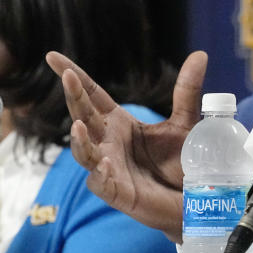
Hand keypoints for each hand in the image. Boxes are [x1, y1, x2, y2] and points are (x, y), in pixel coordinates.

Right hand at [46, 50, 208, 241]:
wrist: (195, 198)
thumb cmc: (183, 160)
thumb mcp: (186, 121)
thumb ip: (187, 90)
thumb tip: (200, 54)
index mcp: (119, 122)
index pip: (92, 95)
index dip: (74, 76)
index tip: (52, 56)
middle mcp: (108, 142)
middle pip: (83, 115)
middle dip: (73, 96)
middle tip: (68, 76)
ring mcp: (109, 167)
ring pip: (83, 150)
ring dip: (78, 138)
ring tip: (77, 124)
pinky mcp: (117, 192)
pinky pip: (101, 181)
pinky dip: (100, 172)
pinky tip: (104, 162)